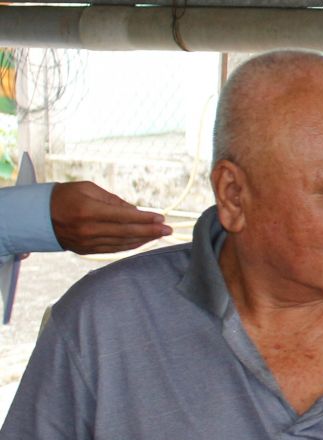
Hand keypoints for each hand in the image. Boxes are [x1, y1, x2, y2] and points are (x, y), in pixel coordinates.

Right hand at [49, 182, 169, 253]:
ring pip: (122, 243)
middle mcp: (89, 229)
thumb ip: (112, 200)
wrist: (37, 216)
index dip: (145, 218)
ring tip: (159, 235)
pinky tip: (142, 241)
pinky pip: (113, 249)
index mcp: (89, 210)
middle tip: (168, 230)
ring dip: (143, 239)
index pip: (124, 216)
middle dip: (150, 231)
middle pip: (127, 232)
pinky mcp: (86, 250)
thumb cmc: (64, 196)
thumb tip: (134, 210)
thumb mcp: (88, 189)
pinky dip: (130, 246)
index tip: (161, 218)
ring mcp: (87, 242)